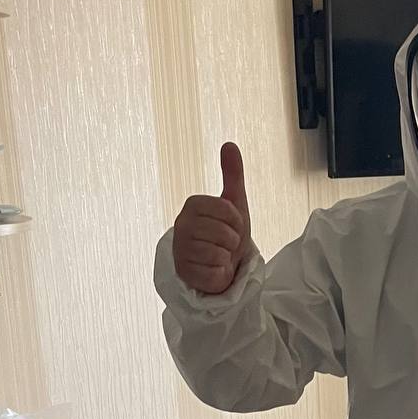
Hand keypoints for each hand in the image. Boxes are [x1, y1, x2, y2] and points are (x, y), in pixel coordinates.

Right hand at [172, 142, 253, 293]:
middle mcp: (181, 226)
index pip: (227, 209)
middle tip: (226, 243)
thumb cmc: (225, 234)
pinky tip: (213, 270)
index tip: (231, 225)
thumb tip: (230, 144)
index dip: (236, 220)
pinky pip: (215, 273)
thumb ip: (232, 175)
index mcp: (192, 205)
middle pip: (224, 233)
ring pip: (219, 253)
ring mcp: (181, 250)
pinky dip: (220, 274)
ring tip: (219, 256)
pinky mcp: (185, 273)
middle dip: (233, 241)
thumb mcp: (234, 204)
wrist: (220, 266)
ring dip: (226, 258)